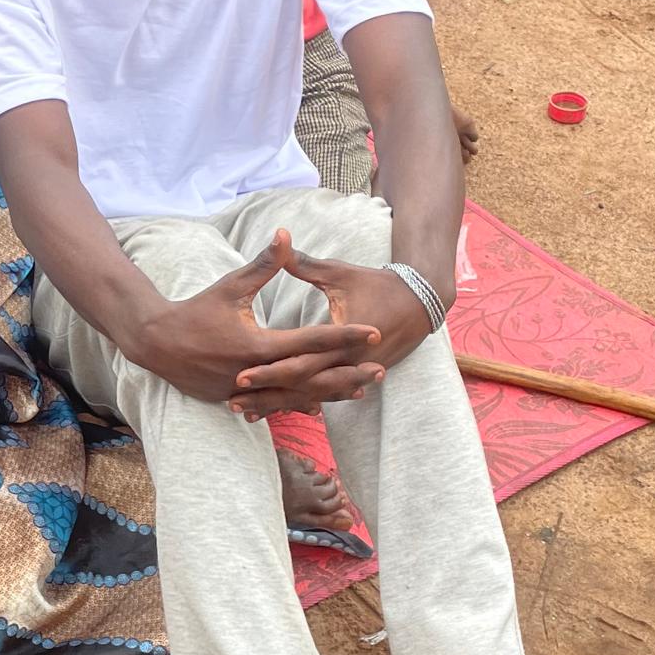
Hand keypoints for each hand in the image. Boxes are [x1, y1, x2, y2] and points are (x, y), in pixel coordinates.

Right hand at [131, 246, 383, 411]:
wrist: (156, 343)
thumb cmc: (196, 310)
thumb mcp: (231, 286)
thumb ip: (263, 264)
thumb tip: (285, 234)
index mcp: (258, 346)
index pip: (311, 341)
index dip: (344, 336)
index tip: (373, 332)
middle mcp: (255, 374)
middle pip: (312, 378)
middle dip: (348, 373)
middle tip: (381, 368)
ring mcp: (245, 393)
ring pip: (296, 397)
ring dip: (330, 393)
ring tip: (363, 388)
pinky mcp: (236, 401)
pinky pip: (275, 403)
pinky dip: (300, 401)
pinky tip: (323, 402)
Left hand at [230, 233, 432, 420]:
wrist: (420, 303)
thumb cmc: (378, 285)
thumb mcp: (340, 273)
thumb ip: (305, 264)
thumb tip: (280, 241)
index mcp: (341, 341)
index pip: (299, 361)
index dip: (269, 370)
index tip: (240, 375)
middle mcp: (347, 364)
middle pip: (301, 387)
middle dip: (267, 395)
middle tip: (233, 402)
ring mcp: (353, 374)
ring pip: (309, 397)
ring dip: (279, 405)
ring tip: (245, 414)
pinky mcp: (355, 376)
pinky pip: (322, 395)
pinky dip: (299, 402)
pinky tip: (274, 411)